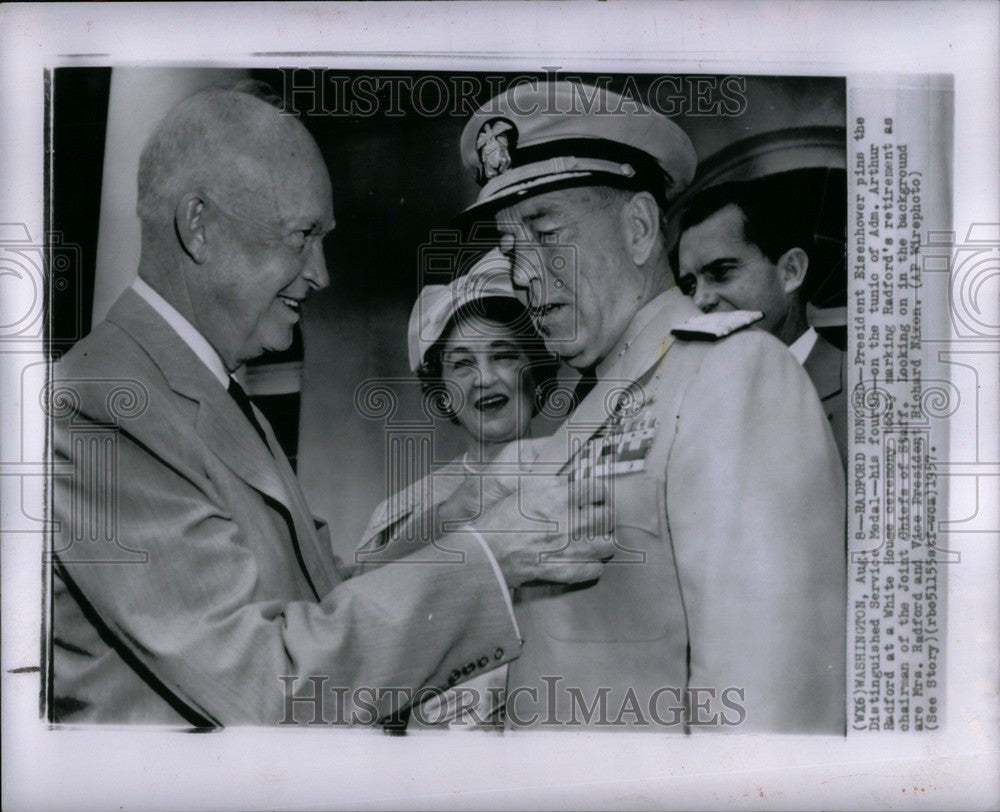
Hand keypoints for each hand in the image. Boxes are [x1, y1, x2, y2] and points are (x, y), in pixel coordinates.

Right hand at [473, 474, 614, 586]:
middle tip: (594, 517)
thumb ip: (553, 486)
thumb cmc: (501, 521)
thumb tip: (571, 485)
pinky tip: (582, 560)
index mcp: (559, 496)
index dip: (597, 492)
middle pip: (608, 515)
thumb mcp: (525, 491)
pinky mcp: (568, 571)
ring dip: (601, 540)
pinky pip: (597, 569)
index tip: (594, 496)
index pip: (598, 488)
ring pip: (608, 544)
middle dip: (602, 515)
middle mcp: (571, 521)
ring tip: (591, 539)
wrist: (487, 553)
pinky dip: (592, 565)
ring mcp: (572, 548)